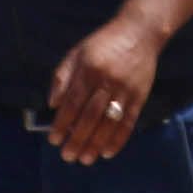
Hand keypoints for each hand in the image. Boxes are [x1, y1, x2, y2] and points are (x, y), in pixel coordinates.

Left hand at [45, 14, 164, 164]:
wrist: (139, 33)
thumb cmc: (103, 44)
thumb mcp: (77, 53)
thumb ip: (62, 77)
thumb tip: (52, 104)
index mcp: (88, 69)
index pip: (72, 102)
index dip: (62, 123)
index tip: (54, 140)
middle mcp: (106, 81)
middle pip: (90, 116)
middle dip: (77, 139)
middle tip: (68, 156)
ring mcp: (125, 90)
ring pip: (109, 123)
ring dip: (96, 144)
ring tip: (86, 159)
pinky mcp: (140, 96)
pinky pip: (129, 122)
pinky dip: (119, 139)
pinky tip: (108, 152)